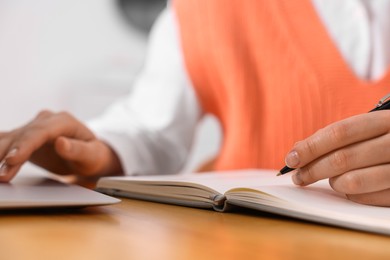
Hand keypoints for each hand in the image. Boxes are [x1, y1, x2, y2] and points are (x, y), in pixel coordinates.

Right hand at [0, 110, 122, 181]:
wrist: (88, 155)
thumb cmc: (93, 156)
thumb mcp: (92, 155)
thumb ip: (78, 149)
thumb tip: (61, 142)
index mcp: (64, 121)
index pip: (40, 132)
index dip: (25, 145)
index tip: (12, 160)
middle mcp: (46, 121)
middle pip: (22, 135)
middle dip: (7, 154)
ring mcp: (34, 128)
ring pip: (11, 139)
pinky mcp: (25, 137)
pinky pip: (7, 142)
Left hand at [285, 111, 389, 205]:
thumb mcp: (372, 127)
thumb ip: (339, 136)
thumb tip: (297, 151)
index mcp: (387, 120)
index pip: (339, 133)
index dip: (310, 146)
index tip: (290, 159)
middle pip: (342, 159)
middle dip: (312, 170)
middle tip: (298, 177)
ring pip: (352, 182)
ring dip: (333, 183)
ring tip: (330, 181)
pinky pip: (368, 199)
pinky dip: (352, 195)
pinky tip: (351, 189)